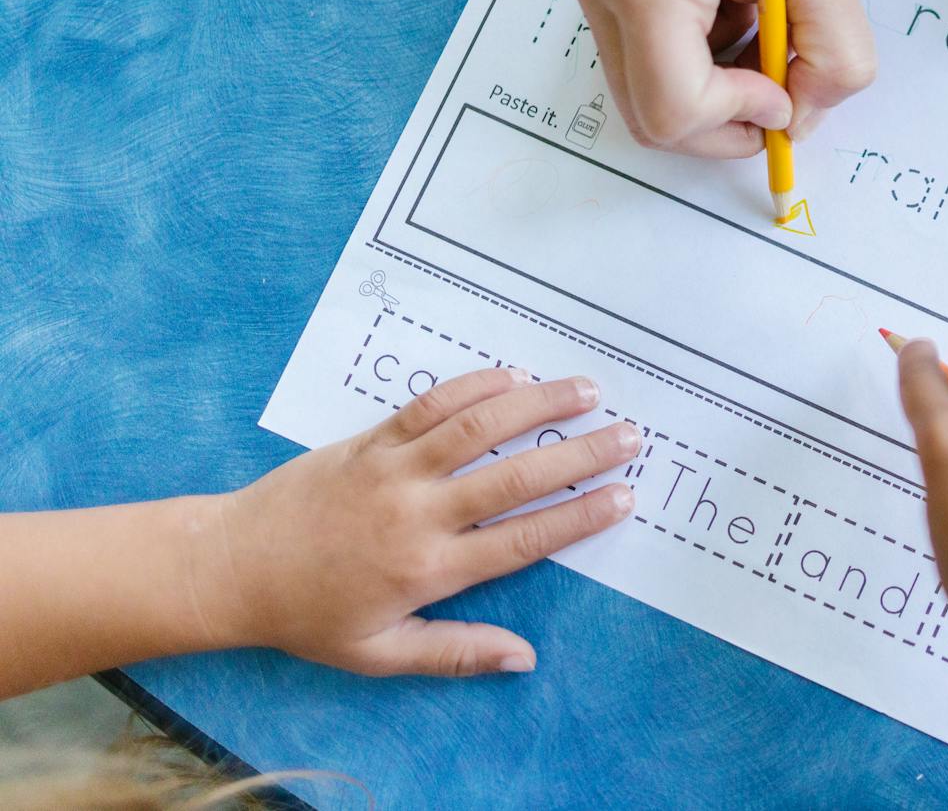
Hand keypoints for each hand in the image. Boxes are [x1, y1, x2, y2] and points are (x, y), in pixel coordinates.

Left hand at [211, 366, 639, 675]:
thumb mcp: (380, 653)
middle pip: (515, 476)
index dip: (578, 517)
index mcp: (428, 569)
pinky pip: (431, 404)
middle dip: (580, 454)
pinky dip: (476, 386)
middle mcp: (418, 513)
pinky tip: (514, 376)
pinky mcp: (370, 439)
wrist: (230, 567)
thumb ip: (456, 652)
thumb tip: (525, 658)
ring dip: (539, 404)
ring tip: (588, 391)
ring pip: (479, 426)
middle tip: (628, 436)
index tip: (623, 498)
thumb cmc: (309, 616)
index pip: (522, 539)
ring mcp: (394, 468)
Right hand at [566, 0, 874, 155]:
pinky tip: (741, 6)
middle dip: (725, 120)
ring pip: (650, 91)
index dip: (740, 120)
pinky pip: (649, 53)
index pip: (673, 109)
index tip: (789, 89)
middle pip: (650, 116)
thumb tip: (806, 119)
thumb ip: (831, 50)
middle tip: (786, 85)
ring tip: (766, 22)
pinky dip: (702, 57)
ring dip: (717, 87)